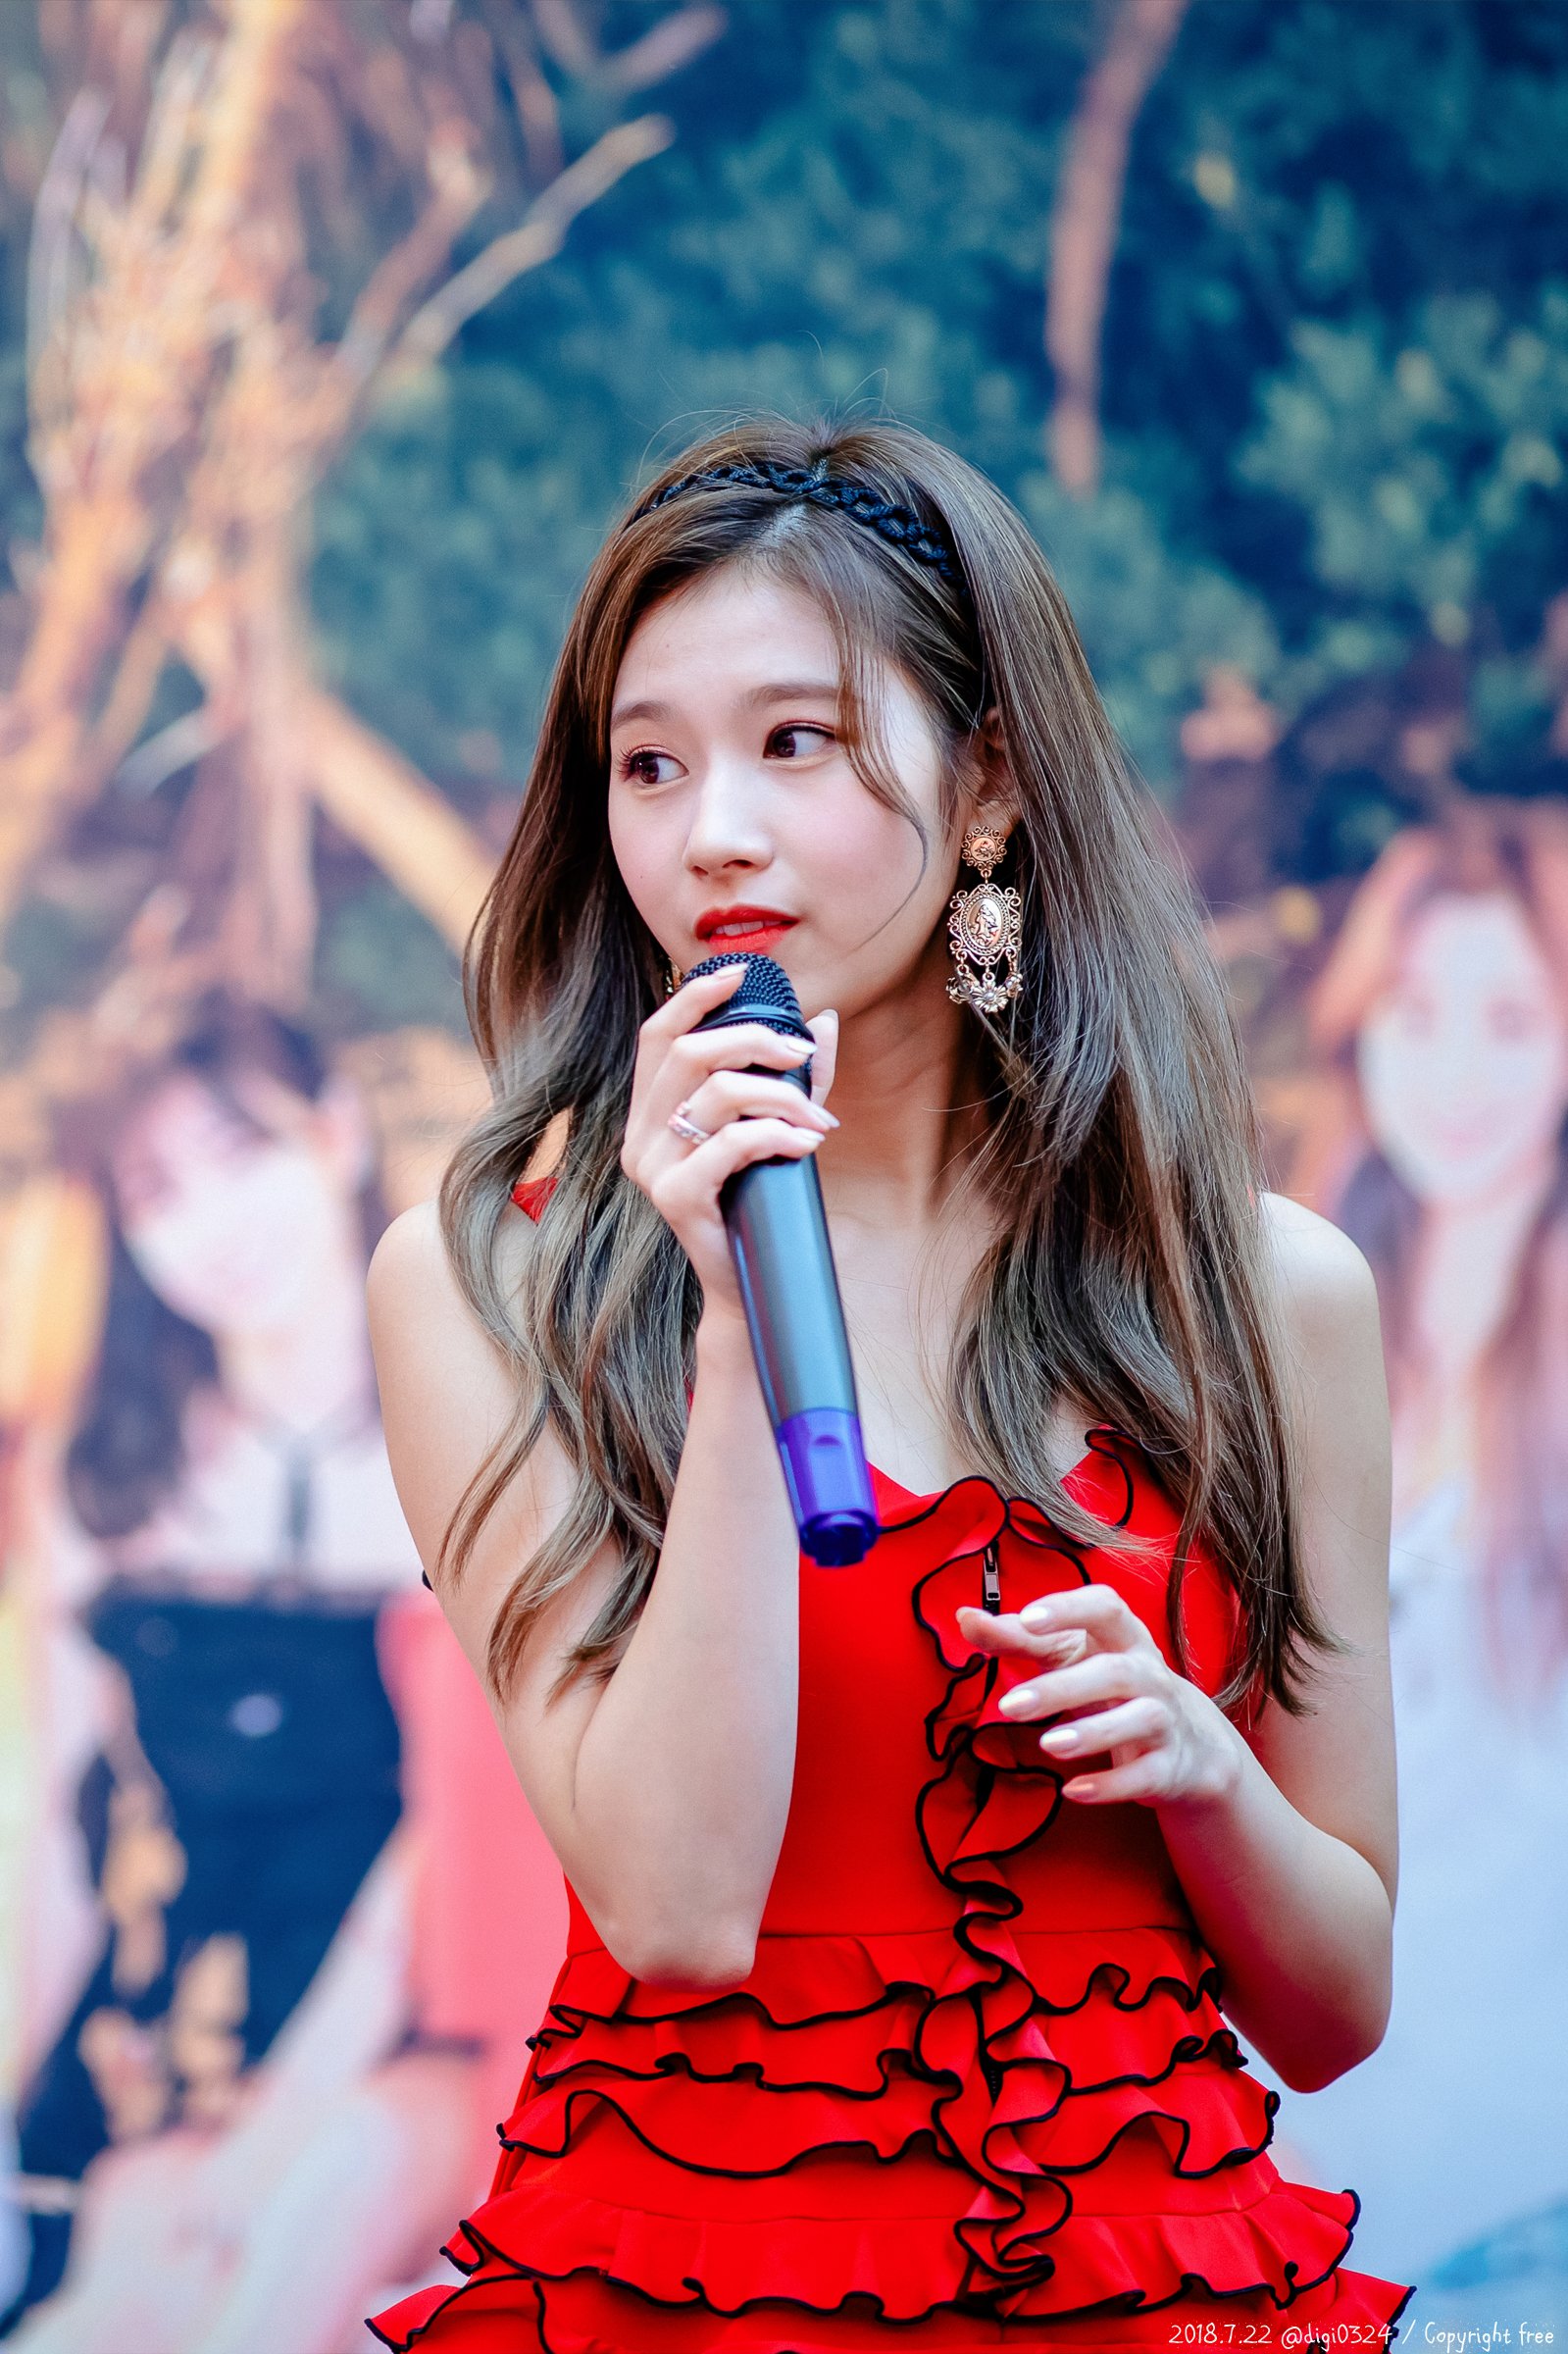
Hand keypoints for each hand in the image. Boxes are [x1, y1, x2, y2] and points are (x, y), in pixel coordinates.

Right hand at [621, 962, 840, 1306]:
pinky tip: (807, 1144)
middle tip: (802, 1056)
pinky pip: (730, 1142)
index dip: (694, 997)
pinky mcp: (676, 1197)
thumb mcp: (780, 1126)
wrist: (753, 1285)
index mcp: (650, 1113)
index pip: (657, 1035)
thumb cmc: (760, 1202)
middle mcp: (639, 1136)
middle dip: (755, 1040)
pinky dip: (776, 1134)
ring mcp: (652, 1169)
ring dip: (780, 1095)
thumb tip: (823, 1020)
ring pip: (716, 1093)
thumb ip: (797, 1077)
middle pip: (690, 1053)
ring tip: (818, 1118)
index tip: (741, 973)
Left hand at [953, 1585, 1244, 1808]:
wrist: (1187, 1742)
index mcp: (1122, 1636)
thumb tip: (963, 1617)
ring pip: (1140, 1720)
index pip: (1105, 1607)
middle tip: (1009, 1705)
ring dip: (1093, 1733)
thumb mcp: (1068, 1655)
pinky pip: (1144, 1775)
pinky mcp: (1167, 1767)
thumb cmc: (1109, 1684)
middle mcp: (1149, 1673)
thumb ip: (1017, 1637)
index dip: (1069, 1609)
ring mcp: (1164, 1720)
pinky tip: (1073, 1791)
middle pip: (1115, 1672)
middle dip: (1063, 1688)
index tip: (1029, 1619)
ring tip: (1047, 1745)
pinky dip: (1111, 1784)